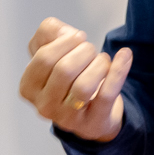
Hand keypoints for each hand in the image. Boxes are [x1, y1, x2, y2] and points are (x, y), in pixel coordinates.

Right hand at [20, 17, 133, 141]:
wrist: (92, 113)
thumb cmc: (69, 78)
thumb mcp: (53, 50)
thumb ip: (49, 32)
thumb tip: (64, 33)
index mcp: (29, 88)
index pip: (44, 58)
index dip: (64, 41)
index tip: (77, 37)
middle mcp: (44, 106)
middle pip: (64, 70)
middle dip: (84, 51)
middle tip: (91, 51)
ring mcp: (68, 118)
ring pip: (84, 85)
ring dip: (99, 64)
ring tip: (102, 61)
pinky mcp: (93, 123)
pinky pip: (107, 94)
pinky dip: (118, 71)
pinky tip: (125, 55)